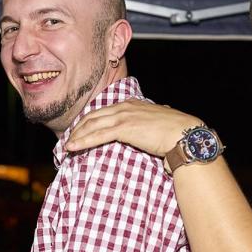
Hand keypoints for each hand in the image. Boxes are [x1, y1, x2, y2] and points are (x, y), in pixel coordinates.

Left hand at [66, 99, 200, 157]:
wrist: (185, 135)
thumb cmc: (175, 133)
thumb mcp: (157, 123)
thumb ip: (148, 122)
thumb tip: (151, 125)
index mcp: (132, 104)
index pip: (103, 111)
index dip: (89, 122)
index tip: (79, 131)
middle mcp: (126, 107)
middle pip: (93, 116)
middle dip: (77, 128)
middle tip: (68, 140)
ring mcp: (124, 116)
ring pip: (92, 125)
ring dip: (76, 136)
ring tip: (66, 146)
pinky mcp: (124, 128)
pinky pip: (97, 135)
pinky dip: (82, 141)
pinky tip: (72, 147)